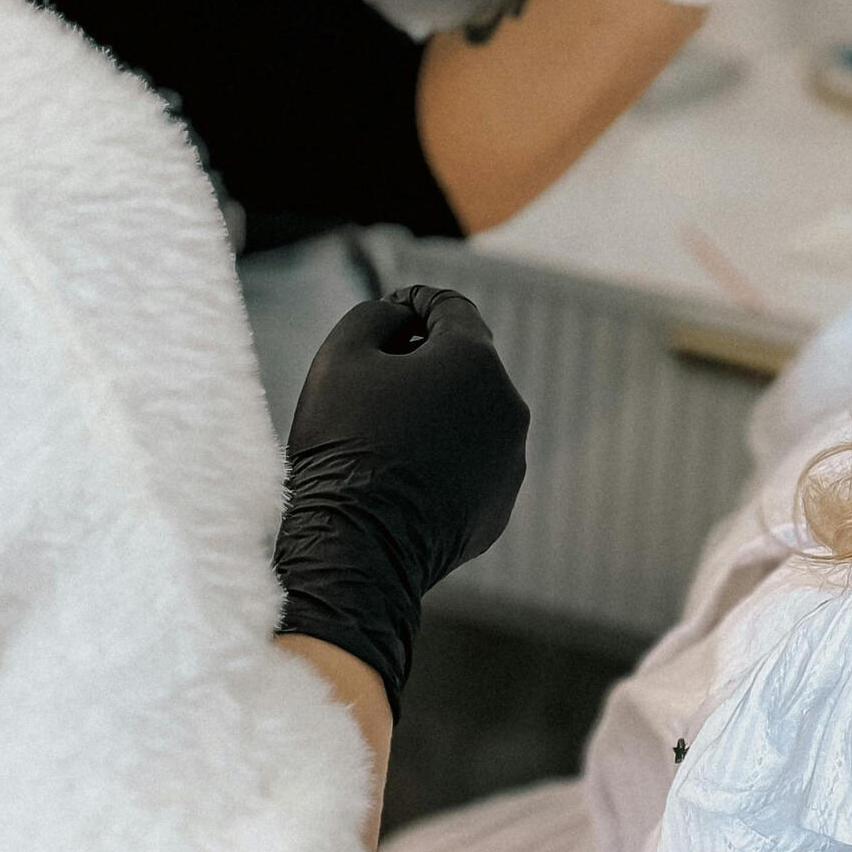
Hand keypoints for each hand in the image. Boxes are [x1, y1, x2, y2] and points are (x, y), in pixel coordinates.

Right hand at [275, 286, 528, 716]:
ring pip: (473, 414)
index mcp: (474, 360)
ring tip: (387, 430)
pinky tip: (404, 473)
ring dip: (439, 409)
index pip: (451, 308)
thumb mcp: (341, 355)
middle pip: (466, 361)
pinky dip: (446, 457)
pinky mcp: (500, 506)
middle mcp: (508, 406)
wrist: (354, 549)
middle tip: (378, 373)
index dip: (415, 302)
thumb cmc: (344, 444)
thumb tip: (401, 317)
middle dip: (426, 358)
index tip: (390, 311)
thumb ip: (377, 315)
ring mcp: (510, 461)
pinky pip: (473, 463)